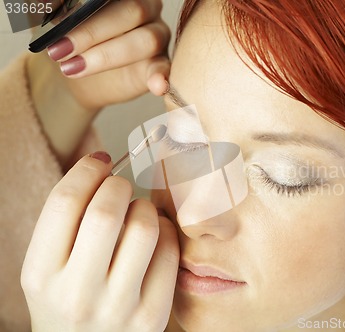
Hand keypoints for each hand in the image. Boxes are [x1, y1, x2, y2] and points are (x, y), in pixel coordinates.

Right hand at [21, 152, 178, 331]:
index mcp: (41, 275)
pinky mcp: (152, 315)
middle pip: (105, 211)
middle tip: (120, 186)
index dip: (86, 171)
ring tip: (138, 212)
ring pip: (144, 227)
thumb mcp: (49, 269)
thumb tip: (103, 166)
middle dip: (118, 185)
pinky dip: (166, 231)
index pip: (64, 203)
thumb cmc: (69, 301)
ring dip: (145, 207)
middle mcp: (77, 293)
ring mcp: (118, 307)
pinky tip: (156, 234)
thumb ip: (67, 223)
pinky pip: (169, 252)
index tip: (100, 161)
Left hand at [27, 0, 170, 164]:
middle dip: (92, 31)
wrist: (73, 68)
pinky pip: (165, 68)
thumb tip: (49, 3)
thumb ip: (55, 8)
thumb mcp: (52, 19)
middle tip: (59, 49)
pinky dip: (161, 76)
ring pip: (146, 40)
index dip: (88, 6)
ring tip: (73, 68)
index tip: (58, 20)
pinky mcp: (159, 65)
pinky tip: (156, 84)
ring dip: (108, 55)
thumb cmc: (66, 36)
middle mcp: (146, 8)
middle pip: (132, 11)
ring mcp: (157, 36)